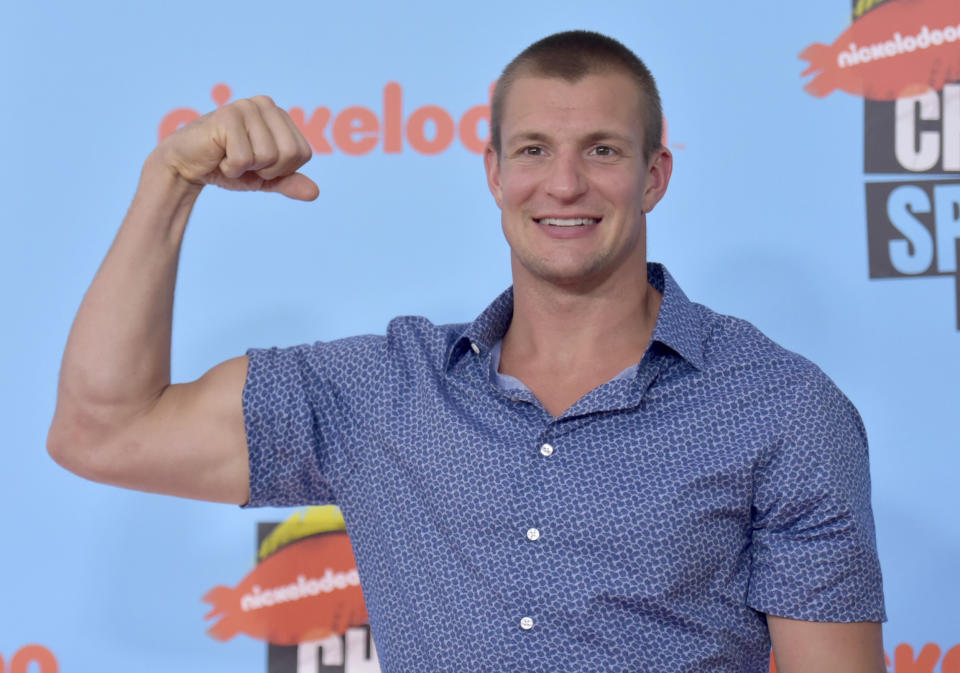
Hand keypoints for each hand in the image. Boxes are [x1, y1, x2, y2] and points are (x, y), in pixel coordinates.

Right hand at [156, 95, 318, 200]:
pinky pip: (244, 158)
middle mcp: (266, 105)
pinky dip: (231, 168)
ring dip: (246, 168)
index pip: (303, 153)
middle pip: (290, 154)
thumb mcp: (265, 179)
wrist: (187, 167)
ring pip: (268, 156)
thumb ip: (289, 182)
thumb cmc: (227, 168)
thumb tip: (315, 193)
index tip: (258, 164)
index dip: (282, 170)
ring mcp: (247, 107)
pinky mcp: (227, 116)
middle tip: (244, 162)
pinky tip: (218, 157)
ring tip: (229, 157)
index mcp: (279, 116)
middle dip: (267, 170)